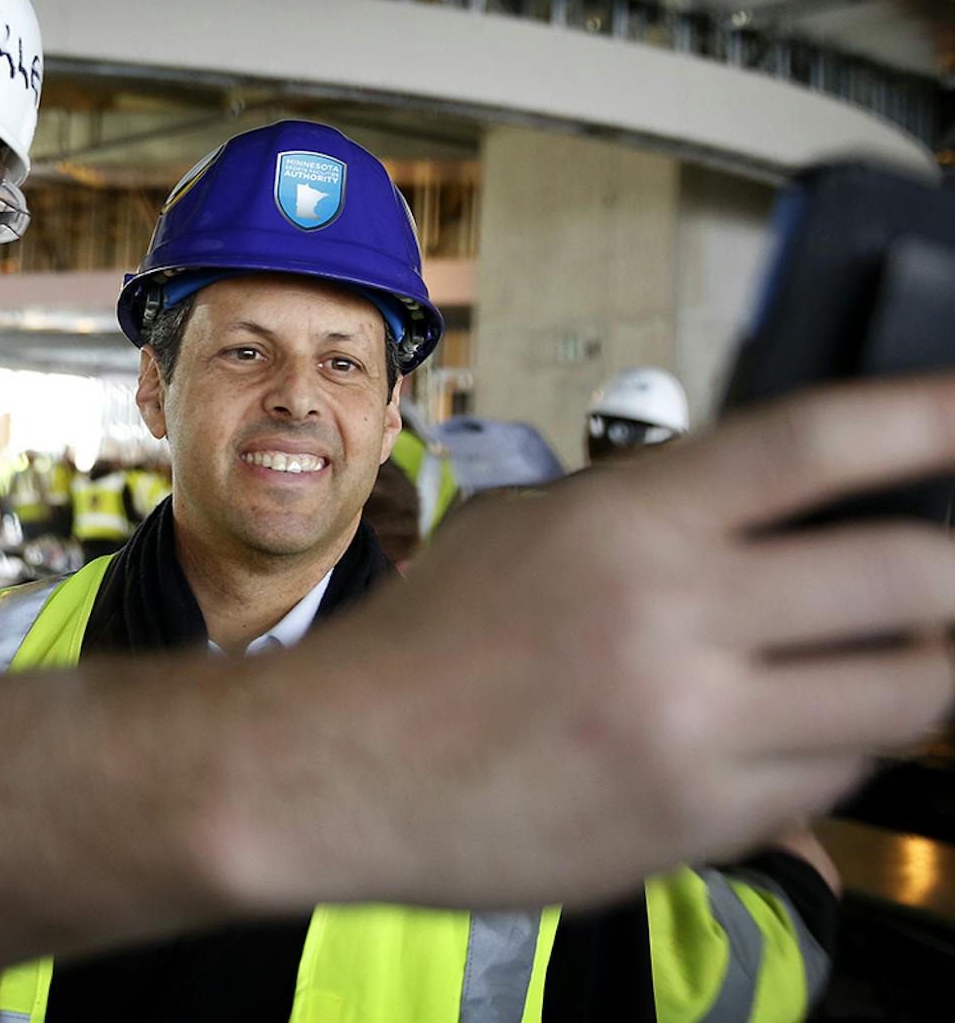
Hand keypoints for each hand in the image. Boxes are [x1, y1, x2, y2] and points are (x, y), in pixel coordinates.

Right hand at [214, 374, 954, 911]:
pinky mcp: (700, 823)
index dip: (926, 414)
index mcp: (628, 523)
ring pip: (902, 693)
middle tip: (945, 563)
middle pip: (906, 577)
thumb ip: (651, 510)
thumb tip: (769, 503)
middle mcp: (675, 618)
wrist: (344, 767)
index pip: (814, 445)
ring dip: (921, 664)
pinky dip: (842, 742)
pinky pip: (833, 776)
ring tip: (894, 650)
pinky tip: (795, 723)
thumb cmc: (429, 640)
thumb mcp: (528, 533)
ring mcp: (696, 728)